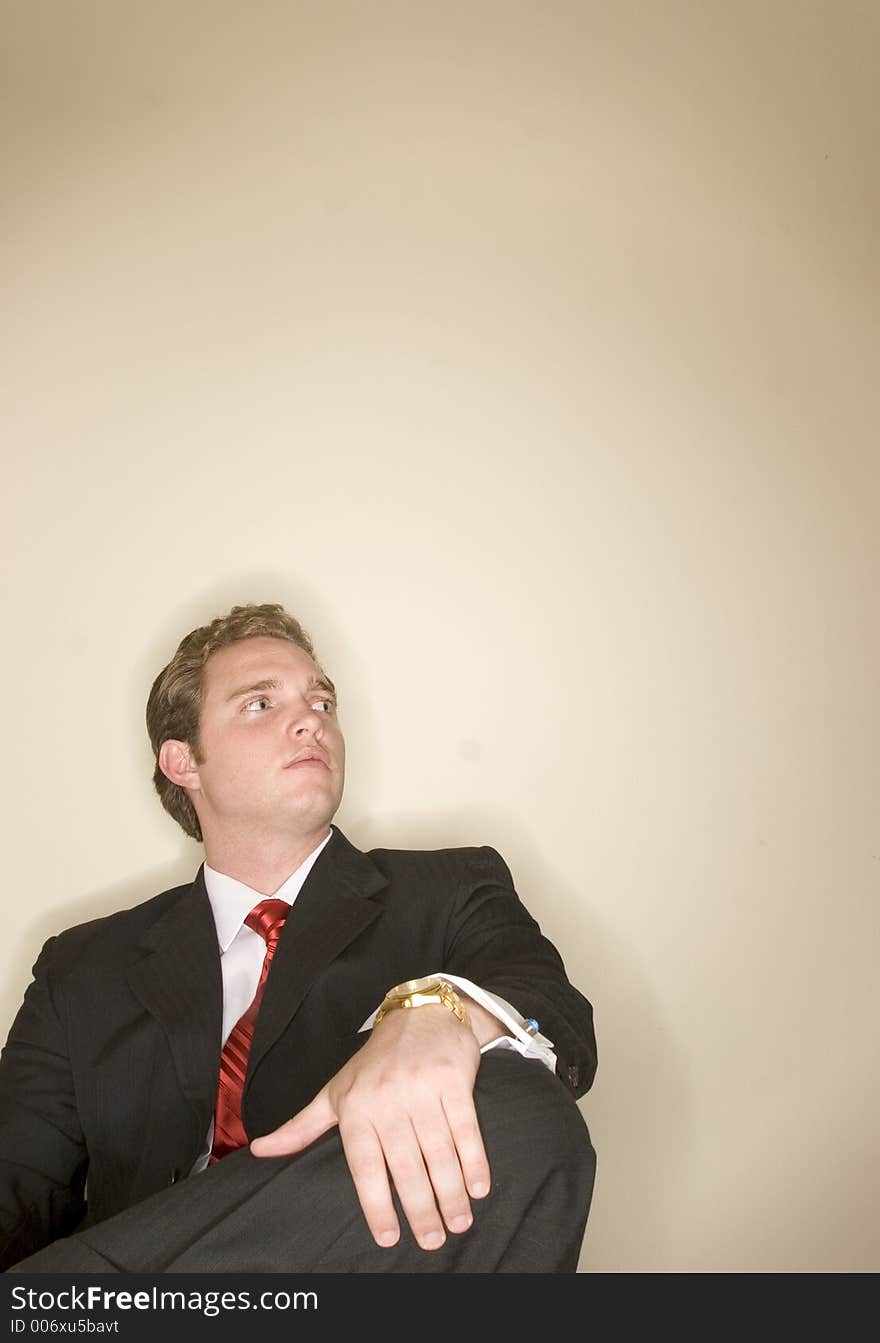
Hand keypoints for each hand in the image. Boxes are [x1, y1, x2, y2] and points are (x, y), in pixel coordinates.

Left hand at [249, 1004, 490, 1250]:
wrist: (420, 1014)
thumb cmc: (374, 1063)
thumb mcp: (334, 1091)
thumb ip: (301, 1126)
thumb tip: (259, 1150)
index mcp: (355, 1108)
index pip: (364, 1166)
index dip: (376, 1205)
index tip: (388, 1238)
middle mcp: (386, 1099)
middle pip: (405, 1166)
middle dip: (421, 1209)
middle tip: (432, 1242)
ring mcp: (422, 1089)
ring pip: (438, 1152)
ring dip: (451, 1193)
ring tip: (458, 1223)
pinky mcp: (453, 1080)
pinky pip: (464, 1128)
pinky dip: (473, 1160)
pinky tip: (478, 1187)